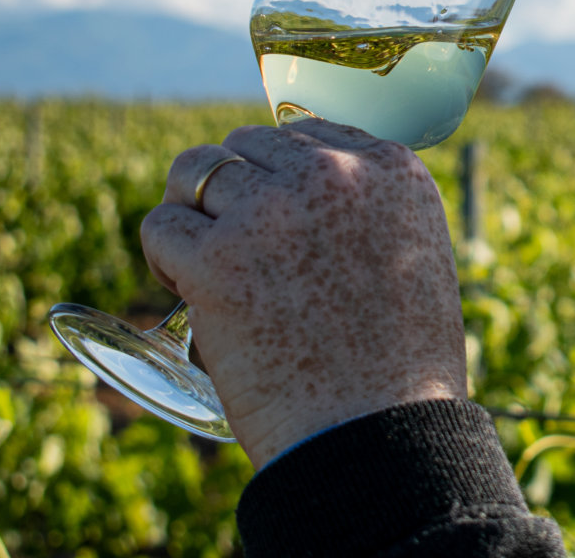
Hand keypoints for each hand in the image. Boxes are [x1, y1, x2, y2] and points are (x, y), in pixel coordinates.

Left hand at [141, 119, 466, 467]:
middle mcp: (330, 174)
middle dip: (235, 188)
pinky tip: (185, 285)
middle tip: (238, 245)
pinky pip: (162, 224)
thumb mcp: (413, 253)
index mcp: (389, 170)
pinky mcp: (217, 258)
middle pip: (245, 144)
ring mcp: (270, 211)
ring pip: (194, 169)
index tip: (274, 216)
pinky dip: (164, 254)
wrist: (380, 442)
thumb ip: (366, 204)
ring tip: (201, 257)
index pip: (303, 132)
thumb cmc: (399, 364)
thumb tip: (296, 178)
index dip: (278, 173)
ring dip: (192, 210)